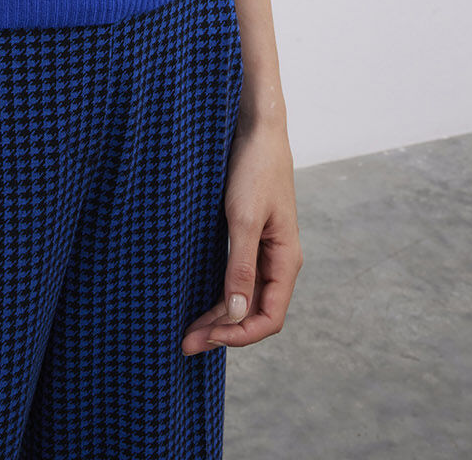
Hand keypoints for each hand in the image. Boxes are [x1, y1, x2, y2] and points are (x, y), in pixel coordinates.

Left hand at [181, 117, 302, 355]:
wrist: (255, 128)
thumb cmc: (254, 168)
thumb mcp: (243, 218)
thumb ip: (240, 266)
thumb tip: (238, 315)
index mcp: (286, 260)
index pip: (270, 318)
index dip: (239, 335)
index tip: (205, 338)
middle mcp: (278, 260)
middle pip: (255, 312)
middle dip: (223, 331)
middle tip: (185, 343)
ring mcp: (264, 249)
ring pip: (245, 297)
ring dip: (219, 316)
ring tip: (187, 330)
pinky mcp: (249, 236)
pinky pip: (237, 277)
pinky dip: (219, 294)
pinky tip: (197, 299)